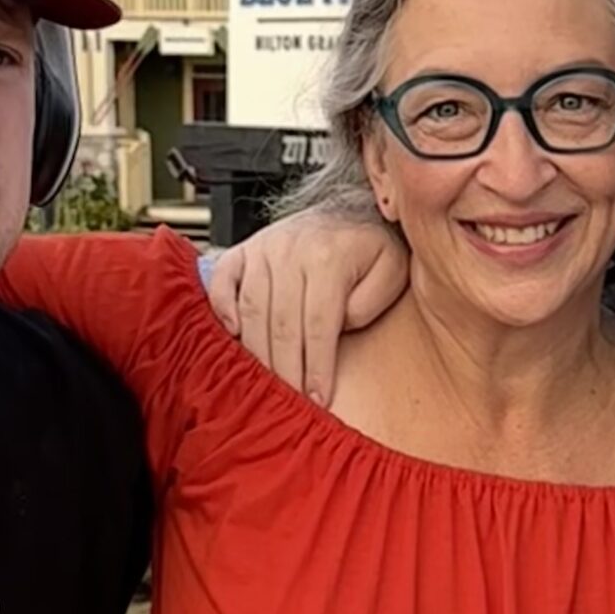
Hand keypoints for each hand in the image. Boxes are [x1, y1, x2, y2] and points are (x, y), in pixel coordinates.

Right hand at [205, 213, 409, 402]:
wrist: (348, 211)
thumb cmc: (371, 250)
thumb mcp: (392, 271)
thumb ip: (369, 302)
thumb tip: (338, 326)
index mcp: (329, 258)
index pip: (319, 325)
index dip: (316, 366)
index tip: (317, 399)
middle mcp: (291, 250)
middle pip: (281, 322)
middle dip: (285, 369)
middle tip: (289, 402)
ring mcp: (263, 248)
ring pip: (251, 309)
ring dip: (256, 352)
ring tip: (264, 384)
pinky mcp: (244, 250)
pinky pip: (222, 280)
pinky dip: (221, 307)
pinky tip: (232, 335)